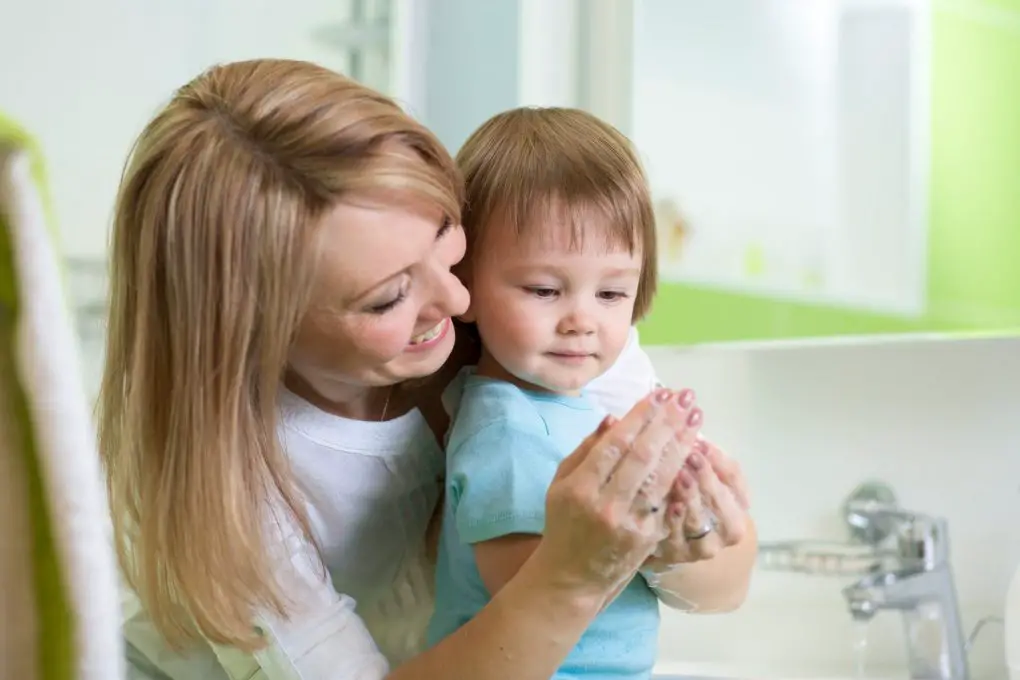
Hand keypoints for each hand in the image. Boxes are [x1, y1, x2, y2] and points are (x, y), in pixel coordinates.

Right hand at [534, 388, 702, 602]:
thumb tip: (613, 419)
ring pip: (661, 477)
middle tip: (686, 398)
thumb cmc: (564, 523)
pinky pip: (668, 500)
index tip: (659, 394)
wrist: (572, 576)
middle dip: (667, 423)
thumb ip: (586, 450)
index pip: (615, 444)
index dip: (640, 417)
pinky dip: (682, 474)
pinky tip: (695, 453)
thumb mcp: (561, 483)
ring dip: (682, 444)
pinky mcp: (648, 538)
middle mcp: (605, 505)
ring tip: (696, 418)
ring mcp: (629, 524)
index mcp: (579, 488)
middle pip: (643, 456)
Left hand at [645, 436, 749, 569]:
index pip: (733, 476)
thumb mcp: (693, 470)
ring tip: (680, 475)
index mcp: (735, 499)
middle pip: (724, 501)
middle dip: (707, 475)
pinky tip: (669, 504)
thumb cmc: (682, 494)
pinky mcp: (679, 555)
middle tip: (691, 454)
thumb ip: (692, 449)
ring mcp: (704, 544)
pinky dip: (676, 521)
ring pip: (703, 521)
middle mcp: (727, 525)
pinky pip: (679, 539)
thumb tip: (682, 415)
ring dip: (693, 496)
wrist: (666, 540)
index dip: (717, 457)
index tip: (700, 439)